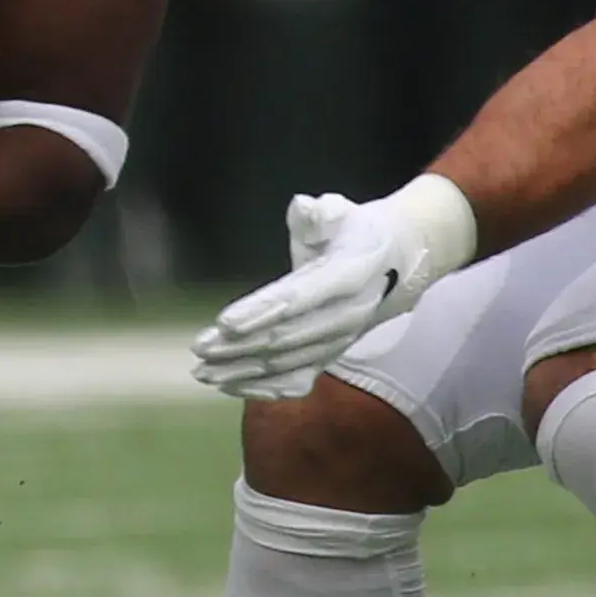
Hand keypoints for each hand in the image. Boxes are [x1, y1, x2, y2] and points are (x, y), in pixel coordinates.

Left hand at [190, 178, 475, 398]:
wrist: (395, 265)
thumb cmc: (353, 232)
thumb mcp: (341, 211)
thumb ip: (321, 213)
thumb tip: (304, 209)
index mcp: (349, 274)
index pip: (299, 296)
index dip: (261, 310)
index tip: (224, 322)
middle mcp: (347, 315)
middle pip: (286, 335)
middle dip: (240, 345)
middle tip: (200, 347)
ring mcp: (340, 341)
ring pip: (287, 362)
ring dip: (243, 369)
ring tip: (203, 372)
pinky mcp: (331, 355)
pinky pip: (296, 379)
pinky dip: (262, 387)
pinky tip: (229, 387)